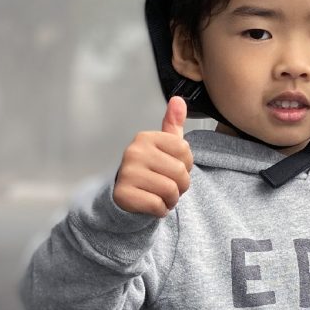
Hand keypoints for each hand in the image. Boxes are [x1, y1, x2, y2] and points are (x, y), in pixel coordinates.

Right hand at [113, 97, 193, 216]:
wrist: (124, 197)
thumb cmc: (150, 170)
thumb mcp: (162, 146)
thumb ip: (172, 124)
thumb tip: (178, 99)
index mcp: (145, 138)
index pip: (185, 150)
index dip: (186, 165)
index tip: (172, 168)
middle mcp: (134, 152)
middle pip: (180, 172)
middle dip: (181, 186)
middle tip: (168, 186)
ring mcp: (127, 173)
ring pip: (170, 190)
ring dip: (171, 199)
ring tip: (160, 195)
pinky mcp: (124, 194)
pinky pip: (158, 206)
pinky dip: (160, 210)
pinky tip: (151, 204)